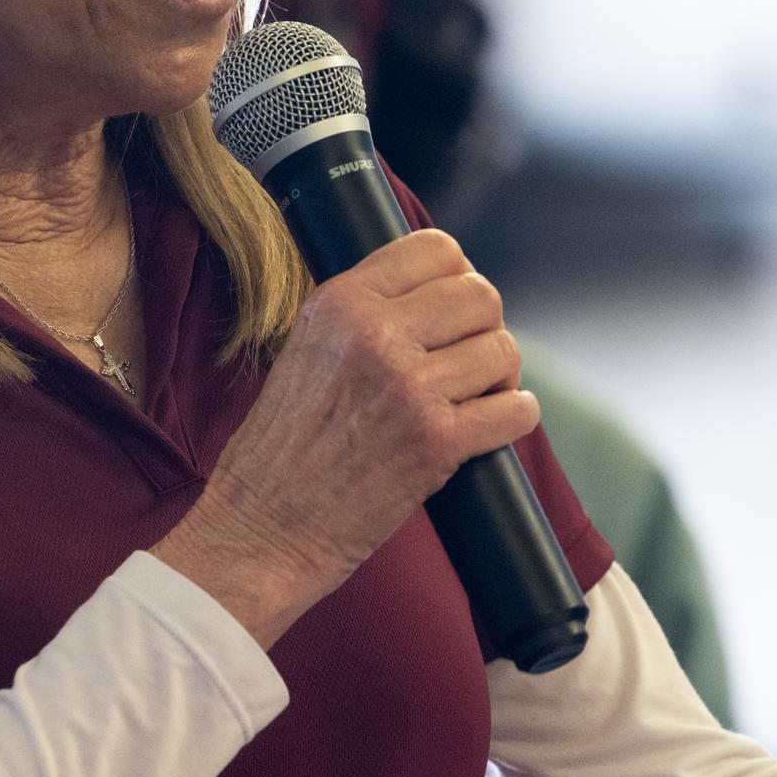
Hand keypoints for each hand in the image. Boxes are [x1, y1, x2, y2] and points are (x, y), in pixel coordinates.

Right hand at [152, 229, 539, 647]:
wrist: (261, 528)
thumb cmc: (279, 450)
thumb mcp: (304, 350)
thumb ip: (361, 317)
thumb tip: (435, 297)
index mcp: (338, 302)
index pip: (435, 248)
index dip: (458, 276)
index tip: (452, 309)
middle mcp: (375, 334)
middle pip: (480, 295)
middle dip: (484, 327)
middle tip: (467, 359)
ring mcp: (409, 388)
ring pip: (502, 351)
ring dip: (499, 376)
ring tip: (474, 397)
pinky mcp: (437, 442)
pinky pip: (515, 410)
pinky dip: (514, 417)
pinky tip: (493, 425)